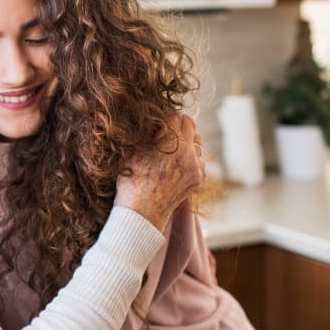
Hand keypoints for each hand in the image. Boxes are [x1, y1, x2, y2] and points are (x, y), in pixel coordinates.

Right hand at [114, 114, 202, 230]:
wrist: (141, 213)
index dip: (166, 116)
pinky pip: (199, 160)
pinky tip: (178, 165)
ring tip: (173, 149)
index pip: (175, 116)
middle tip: (168, 129)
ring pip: (197, 143)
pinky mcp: (198, 178)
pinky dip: (191, 159)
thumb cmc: (131, 181)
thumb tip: (155, 122)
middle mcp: (186, 151)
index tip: (161, 120)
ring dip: (187, 142)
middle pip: (190, 125)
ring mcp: (195, 166)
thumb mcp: (134, 151)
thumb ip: (150, 134)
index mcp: (170, 141)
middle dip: (179, 125)